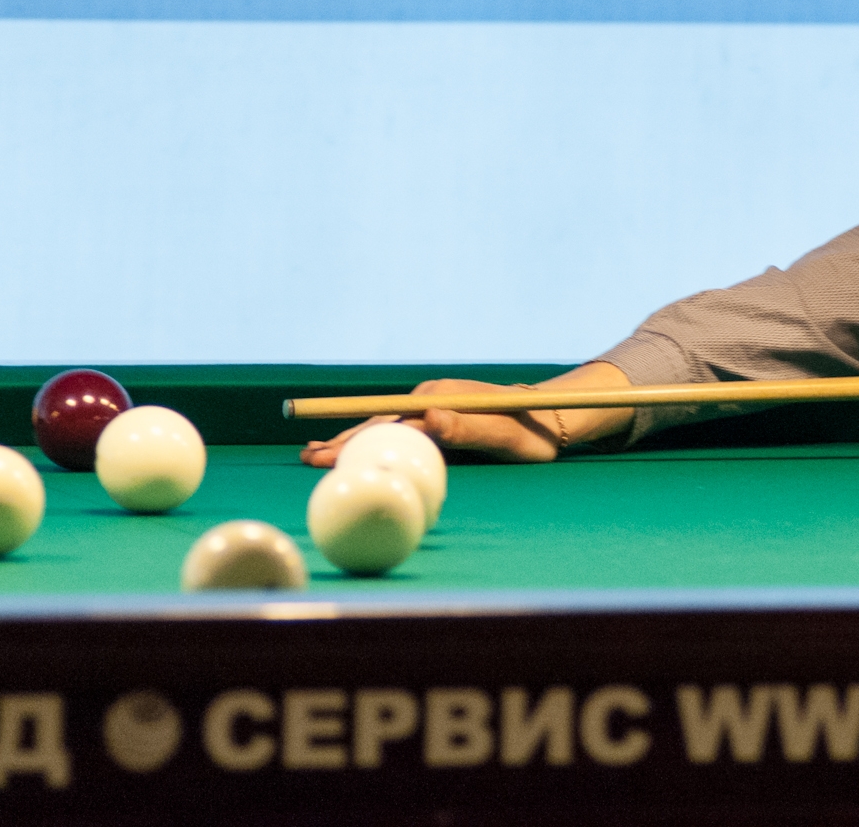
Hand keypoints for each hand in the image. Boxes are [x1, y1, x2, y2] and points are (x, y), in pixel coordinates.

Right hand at [298, 363, 629, 466]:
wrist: (552, 416)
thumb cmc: (531, 432)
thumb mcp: (503, 436)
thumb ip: (469, 430)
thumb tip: (430, 420)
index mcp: (441, 400)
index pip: (387, 422)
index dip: (353, 438)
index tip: (324, 451)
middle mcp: (431, 398)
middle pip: (378, 424)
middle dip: (341, 441)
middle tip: (306, 460)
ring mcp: (432, 406)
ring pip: (383, 427)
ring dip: (350, 441)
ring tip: (314, 454)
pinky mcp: (437, 417)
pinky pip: (398, 431)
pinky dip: (371, 441)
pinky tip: (351, 450)